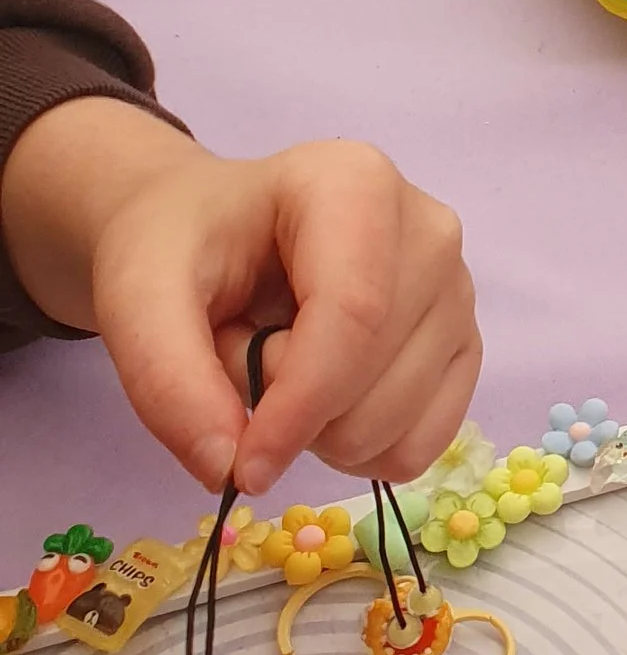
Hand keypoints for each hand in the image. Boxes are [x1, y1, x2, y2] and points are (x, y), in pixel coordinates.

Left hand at [1, 97, 478, 493]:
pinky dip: (361, 451)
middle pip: (377, 376)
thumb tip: (227, 469)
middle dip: (293, 408)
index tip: (242, 467)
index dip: (300, 404)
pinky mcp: (462, 344)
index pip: (354, 313)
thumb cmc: (179, 249)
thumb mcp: (137, 297)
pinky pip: (423, 443)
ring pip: (400, 422)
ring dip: (320, 429)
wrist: (207, 235)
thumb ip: (166, 379)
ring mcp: (457, 288)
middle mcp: (429, 230)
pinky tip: (325, 398)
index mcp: (356, 184)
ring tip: (281, 362)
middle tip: (242, 354)